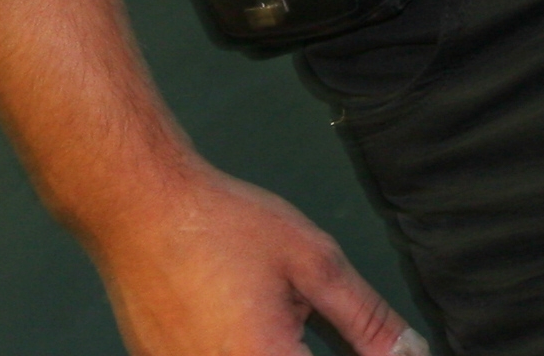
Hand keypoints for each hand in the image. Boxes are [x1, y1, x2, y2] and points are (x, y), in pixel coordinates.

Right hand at [83, 160, 421, 355]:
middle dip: (305, 347)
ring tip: (261, 314)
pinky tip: (231, 318)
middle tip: (294, 314)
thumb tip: (409, 352)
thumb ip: (365, 318)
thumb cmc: (216, 224)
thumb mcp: (311, 261)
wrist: (135, 203)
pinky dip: (237, 346)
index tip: (361, 340)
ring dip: (276, 347)